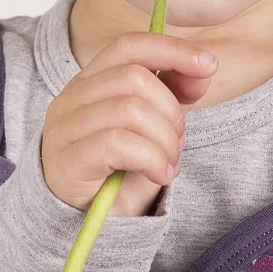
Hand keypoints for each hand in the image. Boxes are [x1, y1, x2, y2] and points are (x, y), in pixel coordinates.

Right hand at [41, 30, 217, 216]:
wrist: (93, 225)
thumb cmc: (122, 173)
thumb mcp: (156, 128)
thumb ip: (175, 94)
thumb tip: (204, 65)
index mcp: (91, 82)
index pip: (129, 46)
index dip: (171, 49)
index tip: (209, 63)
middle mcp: (71, 98)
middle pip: (134, 79)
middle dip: (171, 112)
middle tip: (177, 145)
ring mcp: (63, 129)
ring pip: (130, 111)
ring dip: (164, 141)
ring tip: (167, 164)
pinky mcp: (65, 161)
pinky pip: (118, 143)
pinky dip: (151, 159)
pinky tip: (158, 175)